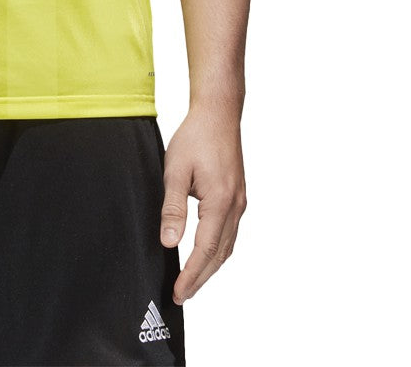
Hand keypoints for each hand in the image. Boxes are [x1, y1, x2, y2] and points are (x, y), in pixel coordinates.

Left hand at [159, 104, 246, 303]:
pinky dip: (218, 250)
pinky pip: (230, 233)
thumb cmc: (195, 137)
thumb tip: (169, 242)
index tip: (178, 292)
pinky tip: (206, 254)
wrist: (218, 114)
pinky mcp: (238, 197)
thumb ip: (172, 208)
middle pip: (220, 254)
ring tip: (191, 281)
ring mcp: (240, 202)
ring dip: (210, 266)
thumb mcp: (175, 170)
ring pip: (228, 246)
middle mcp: (236, 206)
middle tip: (182, 295)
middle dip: (201, 278)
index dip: (192, 274)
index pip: (206, 250)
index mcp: (221, 202)